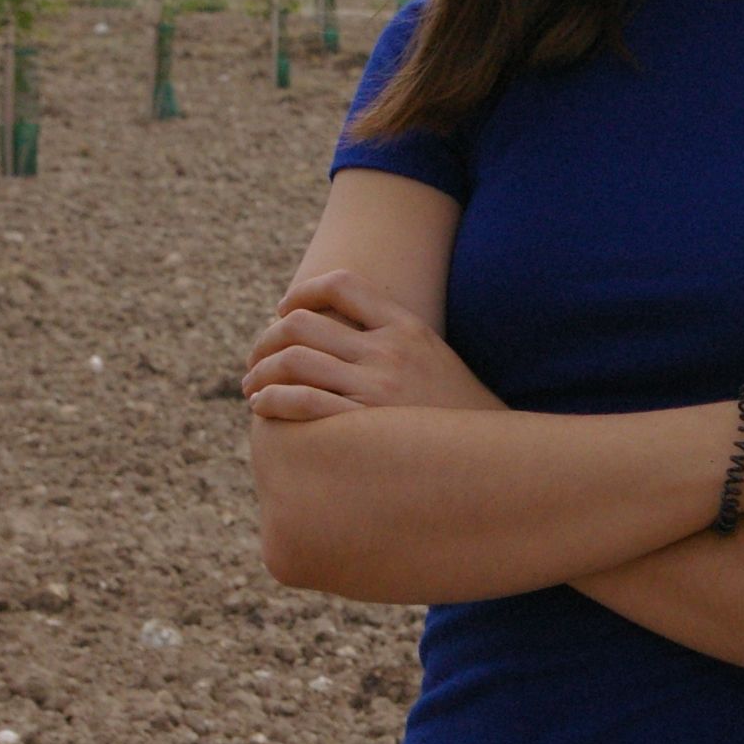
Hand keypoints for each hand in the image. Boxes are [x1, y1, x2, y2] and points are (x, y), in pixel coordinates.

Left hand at [242, 270, 507, 421]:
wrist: (491, 458)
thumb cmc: (454, 414)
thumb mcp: (434, 360)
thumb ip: (392, 341)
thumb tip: (337, 335)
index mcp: (407, 328)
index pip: (342, 285)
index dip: (302, 292)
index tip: (283, 311)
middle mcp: (390, 352)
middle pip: (302, 324)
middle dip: (266, 339)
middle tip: (256, 358)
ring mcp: (377, 388)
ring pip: (293, 360)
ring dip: (260, 372)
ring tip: (253, 387)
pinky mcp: (365, 425)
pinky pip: (301, 402)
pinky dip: (272, 399)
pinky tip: (264, 407)